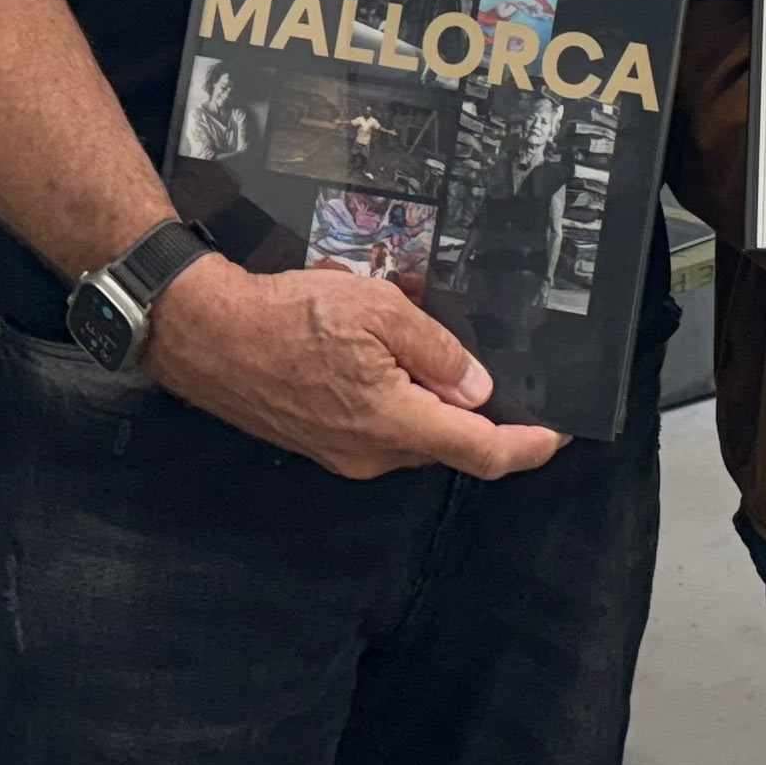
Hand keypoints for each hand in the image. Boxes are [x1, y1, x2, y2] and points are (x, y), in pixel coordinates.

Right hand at [146, 255, 566, 480]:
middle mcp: (373, 453)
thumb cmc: (289, 316)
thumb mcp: (378, 310)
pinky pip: (379, 429)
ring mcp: (344, 454)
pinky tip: (381, 357)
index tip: (557, 435)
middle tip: (480, 358)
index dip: (527, 447)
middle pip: (449, 442)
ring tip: (417, 342)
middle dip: (473, 410)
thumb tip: (477, 388)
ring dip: (429, 400)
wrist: (208, 336)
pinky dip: (397, 401)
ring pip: (413, 434)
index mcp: (395, 423)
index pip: (481, 452)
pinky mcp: (322, 444)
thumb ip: (435, 351)